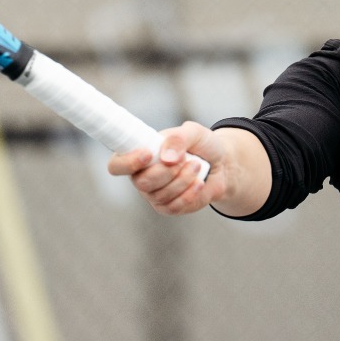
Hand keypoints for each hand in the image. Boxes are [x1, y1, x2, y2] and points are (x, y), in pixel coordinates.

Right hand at [108, 121, 227, 215]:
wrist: (222, 165)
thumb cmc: (201, 146)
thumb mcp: (193, 133)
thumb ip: (178, 139)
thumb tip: (166, 158)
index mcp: (139, 154)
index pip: (117, 165)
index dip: (127, 163)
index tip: (148, 155)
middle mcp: (141, 176)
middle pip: (141, 183)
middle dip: (167, 172)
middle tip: (186, 159)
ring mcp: (153, 194)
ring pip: (160, 195)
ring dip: (183, 180)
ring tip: (197, 166)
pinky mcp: (168, 207)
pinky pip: (173, 207)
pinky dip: (189, 194)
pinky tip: (199, 183)